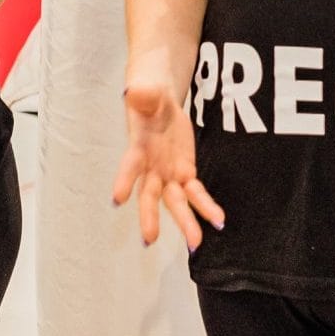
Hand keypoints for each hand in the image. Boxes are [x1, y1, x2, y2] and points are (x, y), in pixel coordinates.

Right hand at [110, 79, 224, 248]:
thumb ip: (143, 95)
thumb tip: (134, 92)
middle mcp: (150, 167)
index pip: (129, 165)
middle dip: (149, 216)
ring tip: (195, 243)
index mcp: (137, 148)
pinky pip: (196, 194)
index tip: (116, 199)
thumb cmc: (148, 98)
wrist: (159, 104)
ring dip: (185, 222)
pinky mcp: (184, 174)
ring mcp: (167, 174)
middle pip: (149, 194)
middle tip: (149, 238)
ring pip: (175, 202)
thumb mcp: (147, 92)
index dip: (123, 180)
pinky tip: (219, 221)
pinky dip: (206, 207)